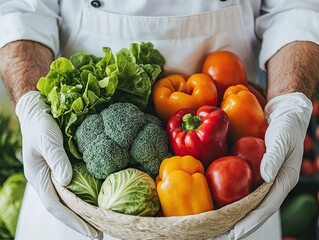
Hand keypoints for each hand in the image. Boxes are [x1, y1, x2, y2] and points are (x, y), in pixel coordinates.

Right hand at [16, 91, 102, 239]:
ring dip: (85, 211)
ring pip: (71, 198)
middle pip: (65, 207)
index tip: (91, 231)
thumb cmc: (40, 124)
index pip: (56, 206)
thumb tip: (66, 182)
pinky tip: (99, 199)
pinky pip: (76, 186)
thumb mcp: (47, 140)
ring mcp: (56, 175)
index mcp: (39, 178)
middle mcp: (48, 180)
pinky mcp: (65, 167)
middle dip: (81, 221)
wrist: (39, 111)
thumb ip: (56, 159)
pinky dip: (87, 195)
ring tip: (102, 221)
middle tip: (101, 232)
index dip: (73, 220)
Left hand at [230, 92, 312, 238]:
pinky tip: (216, 200)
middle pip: (255, 209)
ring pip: (247, 200)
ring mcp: (262, 177)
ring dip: (232, 213)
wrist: (282, 110)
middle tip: (219, 234)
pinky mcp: (253, 169)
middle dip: (238, 223)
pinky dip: (230, 195)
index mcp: (283, 179)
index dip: (251, 221)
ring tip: (215, 224)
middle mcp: (272, 182)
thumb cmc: (287, 123)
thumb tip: (265, 176)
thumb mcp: (282, 136)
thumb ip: (274, 155)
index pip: (266, 207)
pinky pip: (241, 186)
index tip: (235, 233)